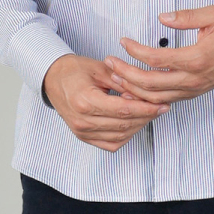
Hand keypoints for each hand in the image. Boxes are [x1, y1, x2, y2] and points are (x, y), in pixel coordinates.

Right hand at [42, 53, 170, 151]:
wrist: (52, 79)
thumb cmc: (73, 71)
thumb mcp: (100, 69)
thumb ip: (123, 81)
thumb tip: (145, 92)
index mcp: (85, 102)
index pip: (123, 110)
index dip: (146, 109)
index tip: (161, 105)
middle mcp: (82, 121)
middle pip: (124, 124)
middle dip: (146, 117)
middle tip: (160, 107)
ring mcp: (82, 131)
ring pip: (120, 136)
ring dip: (138, 126)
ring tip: (148, 113)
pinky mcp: (84, 137)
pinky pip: (111, 143)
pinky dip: (126, 135)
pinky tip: (133, 123)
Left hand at [105, 6, 213, 103]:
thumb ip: (187, 16)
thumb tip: (163, 18)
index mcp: (197, 58)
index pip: (157, 59)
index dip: (136, 51)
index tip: (123, 42)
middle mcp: (193, 79)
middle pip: (150, 84)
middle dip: (125, 73)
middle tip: (109, 63)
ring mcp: (192, 89)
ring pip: (155, 97)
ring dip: (132, 88)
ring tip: (115, 76)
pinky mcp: (192, 93)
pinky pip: (164, 100)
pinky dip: (146, 98)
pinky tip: (132, 90)